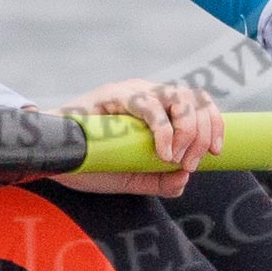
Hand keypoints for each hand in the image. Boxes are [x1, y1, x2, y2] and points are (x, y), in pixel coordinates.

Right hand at [42, 78, 222, 197]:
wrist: (54, 157)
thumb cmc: (92, 161)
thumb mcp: (132, 176)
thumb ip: (158, 179)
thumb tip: (184, 178)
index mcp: (158, 108)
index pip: (198, 103)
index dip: (214, 124)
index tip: (217, 153)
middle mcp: (149, 93)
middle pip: (194, 98)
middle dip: (202, 132)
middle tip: (191, 163)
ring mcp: (131, 91)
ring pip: (177, 96)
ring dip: (187, 129)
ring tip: (176, 157)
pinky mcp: (113, 95)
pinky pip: (148, 104)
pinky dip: (163, 128)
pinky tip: (163, 151)